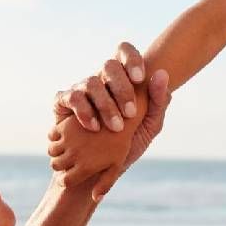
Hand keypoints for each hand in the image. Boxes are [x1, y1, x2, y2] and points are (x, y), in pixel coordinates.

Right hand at [48, 43, 170, 200]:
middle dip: (122, 88)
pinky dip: (84, 111)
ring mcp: (82, 90)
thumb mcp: (149, 127)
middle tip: (131, 113)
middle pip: (109, 65)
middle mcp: (102, 81)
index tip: (140, 78)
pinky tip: (95, 127)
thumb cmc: (127, 145)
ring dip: (106, 104)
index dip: (131, 58)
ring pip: (92, 82)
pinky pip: (72, 97)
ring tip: (116, 127)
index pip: (124, 53)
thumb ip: (159, 102)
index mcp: (123, 80)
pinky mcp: (63, 103)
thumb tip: (161, 73)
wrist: (99, 172)